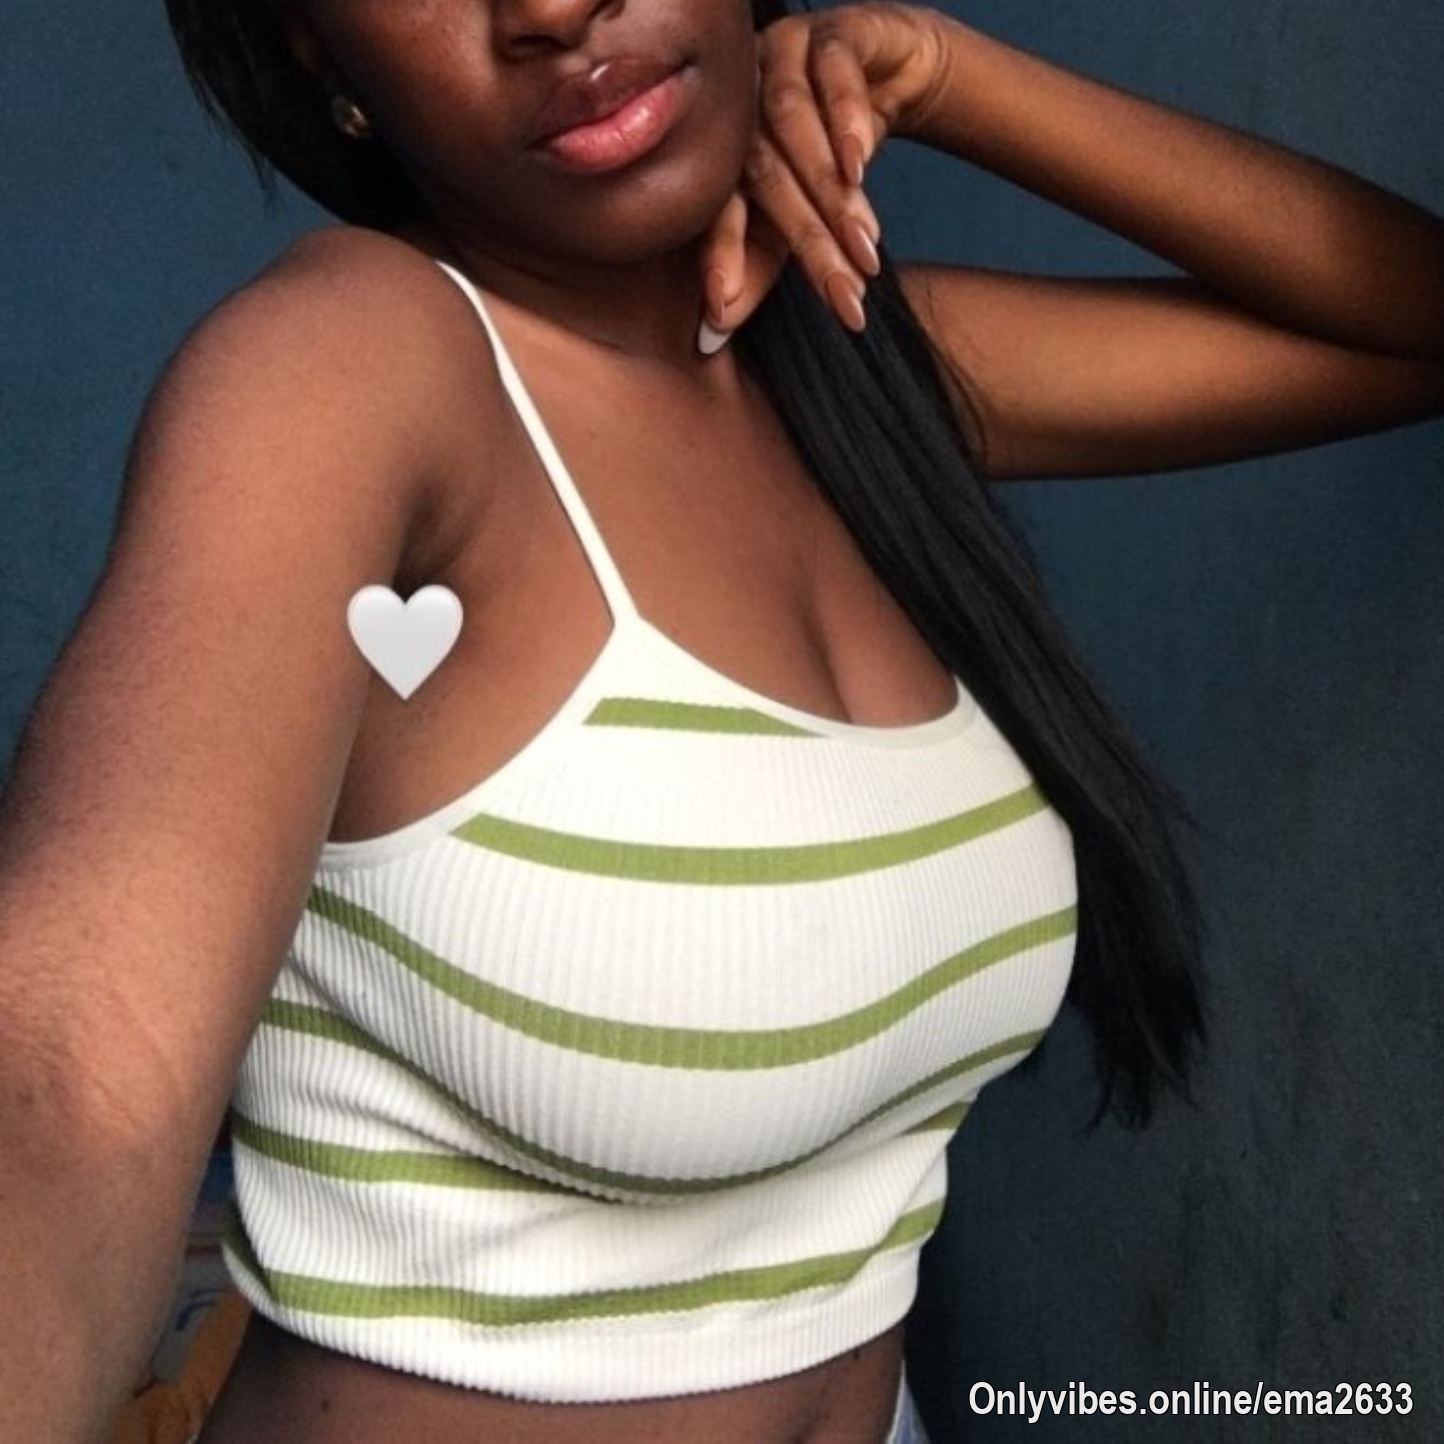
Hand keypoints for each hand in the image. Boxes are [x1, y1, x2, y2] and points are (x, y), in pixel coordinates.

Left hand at [697, 3, 952, 350]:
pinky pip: (835, 72)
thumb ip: (759, 270)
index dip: (720, 260)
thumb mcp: (800, 218)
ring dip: (831, 192)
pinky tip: (861, 168)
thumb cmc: (831, 157)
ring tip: (865, 246)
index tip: (722, 314)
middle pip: (766, 178)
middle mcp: (744, 104)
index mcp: (726, 152)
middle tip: (845, 299)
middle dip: (809, 244)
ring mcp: (782, 58)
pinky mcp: (832, 33)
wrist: (892, 72)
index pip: (718, 209)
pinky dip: (848, 120)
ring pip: (796, 125)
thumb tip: (712, 336)